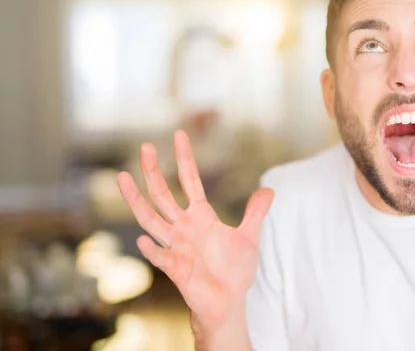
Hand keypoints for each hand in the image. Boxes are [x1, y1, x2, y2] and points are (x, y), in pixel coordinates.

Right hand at [117, 130, 273, 330]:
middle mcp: (184, 227)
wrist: (228, 301)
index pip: (190, 181)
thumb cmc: (235, 270)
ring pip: (150, 219)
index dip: (185, 159)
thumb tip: (269, 190)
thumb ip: (255, 213)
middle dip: (153, 171)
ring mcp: (176, 246)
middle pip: (163, 194)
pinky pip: (160, 256)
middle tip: (145, 147)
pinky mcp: (175, 268)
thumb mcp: (249, 237)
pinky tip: (143, 239)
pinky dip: (152, 250)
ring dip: (136, 200)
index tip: (179, 135)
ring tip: (122, 178)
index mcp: (201, 216)